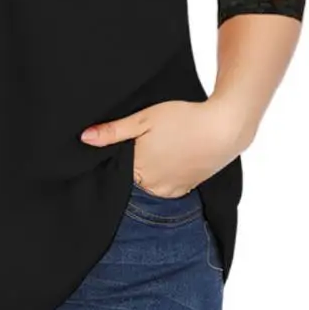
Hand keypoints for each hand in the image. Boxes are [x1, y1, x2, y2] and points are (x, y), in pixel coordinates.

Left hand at [80, 98, 241, 196]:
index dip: (117, 157)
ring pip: (149, 186)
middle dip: (132, 165)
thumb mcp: (144, 119)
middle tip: (144, 145)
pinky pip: (167, 189)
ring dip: (148, 174)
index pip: (116, 170)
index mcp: (138, 169)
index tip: (122, 145)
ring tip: (157, 150)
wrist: (224, 128)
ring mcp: (171, 190)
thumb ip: (113, 131)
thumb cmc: (182, 119)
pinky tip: (169, 160)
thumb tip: (84, 138)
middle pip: (132, 180)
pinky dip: (164, 178)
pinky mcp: (187, 189)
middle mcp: (152, 186)